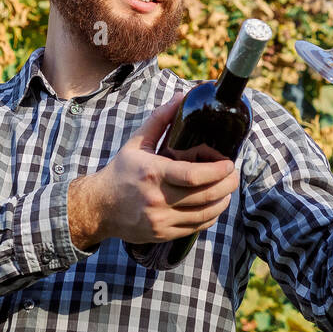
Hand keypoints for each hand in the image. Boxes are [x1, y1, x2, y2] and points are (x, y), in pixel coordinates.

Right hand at [68, 92, 240, 249]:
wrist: (98, 207)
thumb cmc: (120, 171)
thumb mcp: (136, 143)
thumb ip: (160, 120)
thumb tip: (182, 97)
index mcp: (153, 173)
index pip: (194, 175)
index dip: (218, 170)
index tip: (229, 163)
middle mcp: (157, 199)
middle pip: (205, 196)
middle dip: (227, 184)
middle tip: (234, 174)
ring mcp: (160, 220)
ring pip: (205, 214)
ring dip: (223, 201)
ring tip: (228, 189)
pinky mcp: (162, 234)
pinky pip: (196, 227)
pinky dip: (211, 216)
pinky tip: (214, 204)